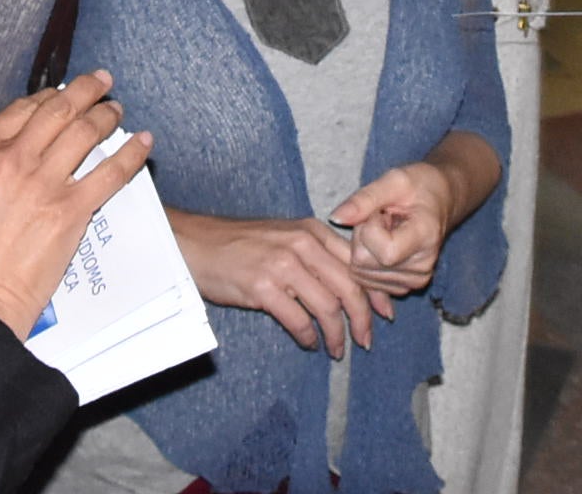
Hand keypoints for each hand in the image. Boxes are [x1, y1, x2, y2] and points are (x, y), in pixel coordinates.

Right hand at [0, 71, 151, 336]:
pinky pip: (109, 172)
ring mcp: (42, 183)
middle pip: (58, 110)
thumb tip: (22, 149)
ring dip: (107, 116)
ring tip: (117, 112)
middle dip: (86, 91)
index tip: (66, 93)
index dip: (52, 96)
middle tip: (103, 83)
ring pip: (85, 133)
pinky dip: (130, 155)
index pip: (25, 108)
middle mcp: (11, 159)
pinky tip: (142, 144)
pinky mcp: (69, 210)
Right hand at [173, 210, 380, 354]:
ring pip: (328, 306)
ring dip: (337, 334)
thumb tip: (348, 285)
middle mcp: (302, 244)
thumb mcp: (285, 238)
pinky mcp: (262, 286)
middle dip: (363, 319)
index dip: (375, 292)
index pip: (357, 262)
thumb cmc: (241, 245)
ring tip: (337, 350)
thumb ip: (316, 254)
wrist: (196, 243)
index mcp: (312, 231)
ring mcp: (282, 264)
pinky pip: (298, 319)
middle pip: (349, 286)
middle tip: (366, 341)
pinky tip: (308, 343)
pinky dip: (308, 336)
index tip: (384, 314)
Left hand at [335, 136, 494, 297]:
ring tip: (384, 229)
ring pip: (360, 273)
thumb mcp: (394, 180)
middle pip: (364, 263)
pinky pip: (364, 280)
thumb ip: (364, 199)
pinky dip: (365, 260)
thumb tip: (336, 218)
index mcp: (426, 238)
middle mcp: (422, 267)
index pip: (383, 251)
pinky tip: (382, 243)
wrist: (442, 200)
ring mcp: (413, 281)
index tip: (381, 209)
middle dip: (362, 235)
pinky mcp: (403, 287)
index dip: (370, 226)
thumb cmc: (420, 185)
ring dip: (363, 247)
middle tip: (381, 218)